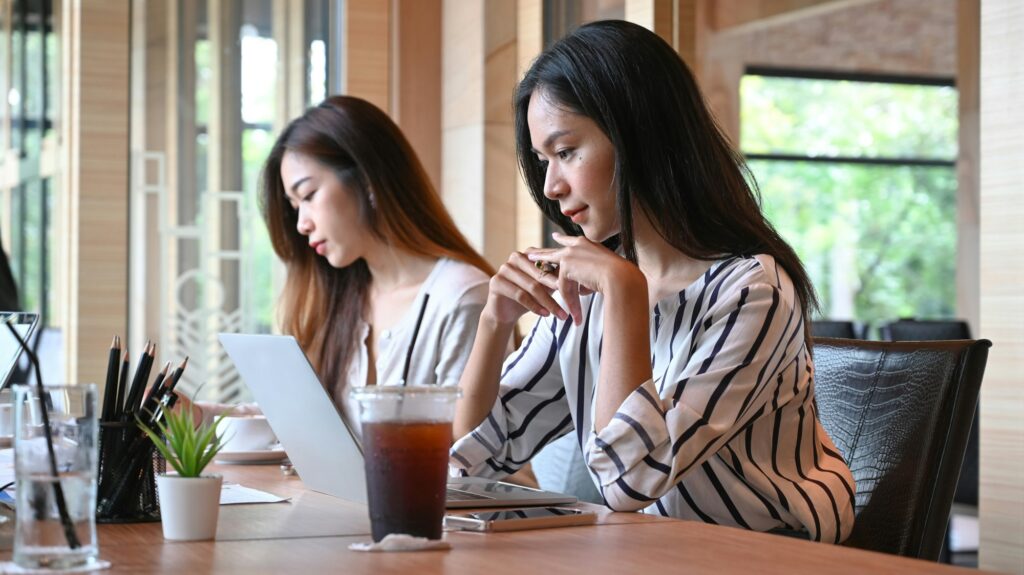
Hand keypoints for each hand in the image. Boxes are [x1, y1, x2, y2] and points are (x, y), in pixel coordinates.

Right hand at [485, 248, 571, 325]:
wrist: (505, 312)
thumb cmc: (528, 296)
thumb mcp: (545, 286)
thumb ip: (556, 277)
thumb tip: (576, 275)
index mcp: (529, 253)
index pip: (549, 263)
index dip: (563, 276)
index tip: (578, 289)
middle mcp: (515, 257)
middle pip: (541, 275)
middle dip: (558, 290)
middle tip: (572, 304)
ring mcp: (505, 268)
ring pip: (532, 286)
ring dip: (549, 302)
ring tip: (561, 314)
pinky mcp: (496, 281)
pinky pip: (520, 295)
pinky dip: (535, 306)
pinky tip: (545, 314)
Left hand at [527, 232, 644, 324]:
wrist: (621, 277)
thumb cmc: (620, 277)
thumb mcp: (603, 273)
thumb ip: (589, 276)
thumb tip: (582, 287)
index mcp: (589, 244)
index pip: (572, 241)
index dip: (562, 240)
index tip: (554, 237)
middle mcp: (578, 245)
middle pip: (554, 251)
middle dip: (541, 254)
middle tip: (529, 253)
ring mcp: (571, 254)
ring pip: (558, 276)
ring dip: (558, 291)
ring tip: (547, 291)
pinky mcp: (566, 266)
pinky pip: (563, 287)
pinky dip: (570, 301)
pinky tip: (574, 313)